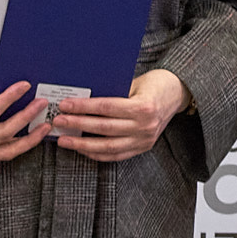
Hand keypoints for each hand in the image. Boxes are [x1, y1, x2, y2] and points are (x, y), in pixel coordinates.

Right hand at [0, 81, 47, 162]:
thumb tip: (0, 85)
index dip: (9, 98)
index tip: (24, 86)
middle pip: (4, 132)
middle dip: (26, 116)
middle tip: (42, 102)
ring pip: (7, 149)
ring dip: (29, 138)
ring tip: (45, 124)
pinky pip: (1, 153)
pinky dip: (18, 145)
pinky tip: (31, 135)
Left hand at [51, 69, 189, 162]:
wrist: (178, 93)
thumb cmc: (154, 83)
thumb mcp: (135, 83)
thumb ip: (114, 93)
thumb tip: (82, 98)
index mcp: (143, 107)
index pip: (106, 108)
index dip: (83, 107)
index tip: (65, 105)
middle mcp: (145, 126)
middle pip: (103, 128)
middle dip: (77, 124)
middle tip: (59, 121)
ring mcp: (144, 140)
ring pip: (107, 146)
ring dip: (82, 144)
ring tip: (64, 140)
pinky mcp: (143, 147)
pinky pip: (115, 155)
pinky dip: (97, 153)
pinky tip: (82, 149)